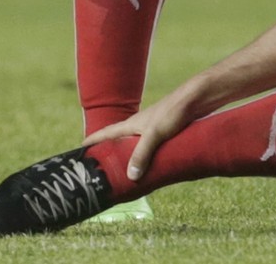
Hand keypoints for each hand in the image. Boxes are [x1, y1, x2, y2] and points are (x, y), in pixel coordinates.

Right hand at [82, 88, 201, 181]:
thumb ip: (142, 154)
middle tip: (100, 168)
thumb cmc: (173, 111)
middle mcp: (139, 126)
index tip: (79, 149)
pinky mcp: (166, 132)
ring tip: (124, 174)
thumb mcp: (155, 134)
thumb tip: (130, 177)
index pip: (106, 133)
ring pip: (135, 145)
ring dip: (128, 157)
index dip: (92, 141)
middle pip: (119, 141)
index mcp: (131, 124)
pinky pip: (150, 148)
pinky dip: (146, 158)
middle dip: (108, 152)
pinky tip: (151, 168)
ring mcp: (152, 129)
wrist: (197, 98)